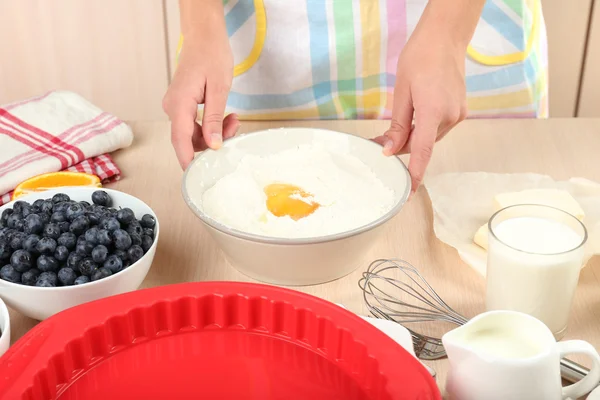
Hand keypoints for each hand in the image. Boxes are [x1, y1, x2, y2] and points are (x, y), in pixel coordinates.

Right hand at [162, 27, 239, 169]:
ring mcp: (176, 107)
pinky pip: (195, 125)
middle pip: (189, 140)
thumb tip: (213, 145)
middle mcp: (172, 107)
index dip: (188, 161)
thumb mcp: (219, 89)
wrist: (204, 37)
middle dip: (213, 141)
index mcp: (179, 104)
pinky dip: (211, 125)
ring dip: (215, 133)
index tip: (197, 176)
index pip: (180, 140)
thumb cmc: (212, 56)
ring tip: (234, 120)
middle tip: (235, 128)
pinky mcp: (181, 106)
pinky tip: (226, 117)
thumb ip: (215, 119)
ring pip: (194, 134)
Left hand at [374, 22, 467, 194]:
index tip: (409, 190)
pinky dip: (424, 128)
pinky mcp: (460, 110)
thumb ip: (398, 125)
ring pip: (430, 137)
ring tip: (397, 125)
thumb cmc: (420, 58)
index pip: (423, 151)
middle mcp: (450, 116)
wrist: (445, 38)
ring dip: (413, 137)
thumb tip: (390, 149)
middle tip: (379, 144)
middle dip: (402, 147)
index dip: (416, 173)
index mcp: (433, 111)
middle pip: (422, 144)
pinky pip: (438, 128)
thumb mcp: (402, 92)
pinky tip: (415, 116)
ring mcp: (458, 114)